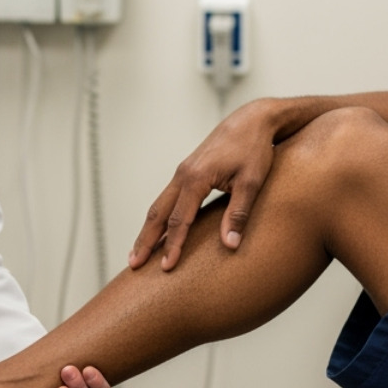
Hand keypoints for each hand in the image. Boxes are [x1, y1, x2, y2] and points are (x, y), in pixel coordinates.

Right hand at [128, 99, 279, 270]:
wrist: (251, 120)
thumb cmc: (254, 149)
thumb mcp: (251, 183)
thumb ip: (238, 214)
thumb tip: (230, 245)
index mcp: (196, 178)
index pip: (180, 220)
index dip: (173, 245)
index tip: (166, 267)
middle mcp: (183, 175)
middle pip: (158, 213)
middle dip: (145, 241)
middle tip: (133, 265)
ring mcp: (183, 172)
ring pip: (158, 205)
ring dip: (147, 230)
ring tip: (137, 253)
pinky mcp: (187, 172)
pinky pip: (167, 198)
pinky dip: (158, 217)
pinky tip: (157, 230)